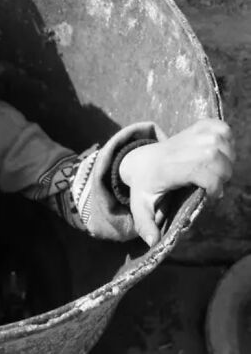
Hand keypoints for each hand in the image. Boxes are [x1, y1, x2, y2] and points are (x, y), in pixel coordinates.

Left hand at [119, 118, 234, 245]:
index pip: (209, 175)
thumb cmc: (146, 184)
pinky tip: (213, 151)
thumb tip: (152, 242)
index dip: (215, 188)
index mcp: (171, 167)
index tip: (207, 194)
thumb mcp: (141, 205)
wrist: (141, 159)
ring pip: (227, 148)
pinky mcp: (200, 124)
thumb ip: (145, 223)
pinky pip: (224, 130)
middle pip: (222, 163)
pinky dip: (225, 140)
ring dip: (224, 162)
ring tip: (208, 169)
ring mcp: (192, 133)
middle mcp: (183, 147)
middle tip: (207, 183)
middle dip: (221, 177)